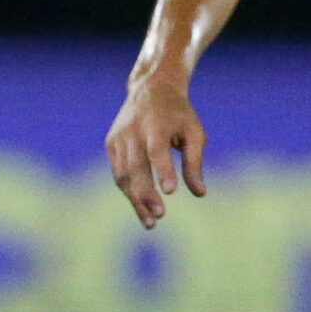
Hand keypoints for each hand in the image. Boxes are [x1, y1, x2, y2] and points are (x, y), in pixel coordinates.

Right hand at [106, 73, 207, 227]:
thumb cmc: (178, 114)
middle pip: (136, 167)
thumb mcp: (194, 132)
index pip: (157, 150)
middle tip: (160, 216)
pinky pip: (118, 173)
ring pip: (123, 175)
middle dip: (146, 194)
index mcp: (156, 125)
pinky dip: (129, 191)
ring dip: (136, 200)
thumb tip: (200, 193)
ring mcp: (118, 138)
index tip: (170, 192)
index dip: (163, 171)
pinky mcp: (111, 144)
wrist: (150, 89)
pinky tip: (142, 207)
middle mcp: (133, 131)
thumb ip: (195, 162)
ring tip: (151, 222)